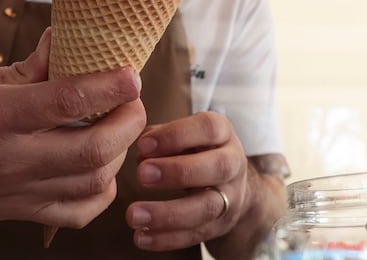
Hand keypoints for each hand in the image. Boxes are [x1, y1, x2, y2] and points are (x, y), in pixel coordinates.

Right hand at [0, 28, 146, 226]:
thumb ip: (27, 68)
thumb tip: (63, 40)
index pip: (65, 101)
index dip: (108, 86)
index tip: (129, 74)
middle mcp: (9, 158)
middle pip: (91, 150)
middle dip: (127, 123)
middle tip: (133, 102)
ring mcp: (16, 192)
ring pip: (91, 183)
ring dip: (119, 155)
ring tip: (118, 131)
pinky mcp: (20, 213)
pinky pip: (77, 213)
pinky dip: (101, 193)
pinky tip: (101, 170)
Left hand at [125, 112, 248, 250]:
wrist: (231, 183)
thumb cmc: (196, 149)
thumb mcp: (185, 133)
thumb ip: (161, 136)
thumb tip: (142, 152)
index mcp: (223, 132)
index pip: (208, 128)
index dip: (176, 135)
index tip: (143, 144)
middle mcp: (233, 163)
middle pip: (216, 167)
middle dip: (177, 172)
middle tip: (141, 175)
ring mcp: (231, 196)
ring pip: (206, 207)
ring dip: (167, 213)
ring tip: (134, 215)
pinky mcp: (221, 225)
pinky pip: (196, 235)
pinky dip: (167, 238)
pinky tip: (142, 237)